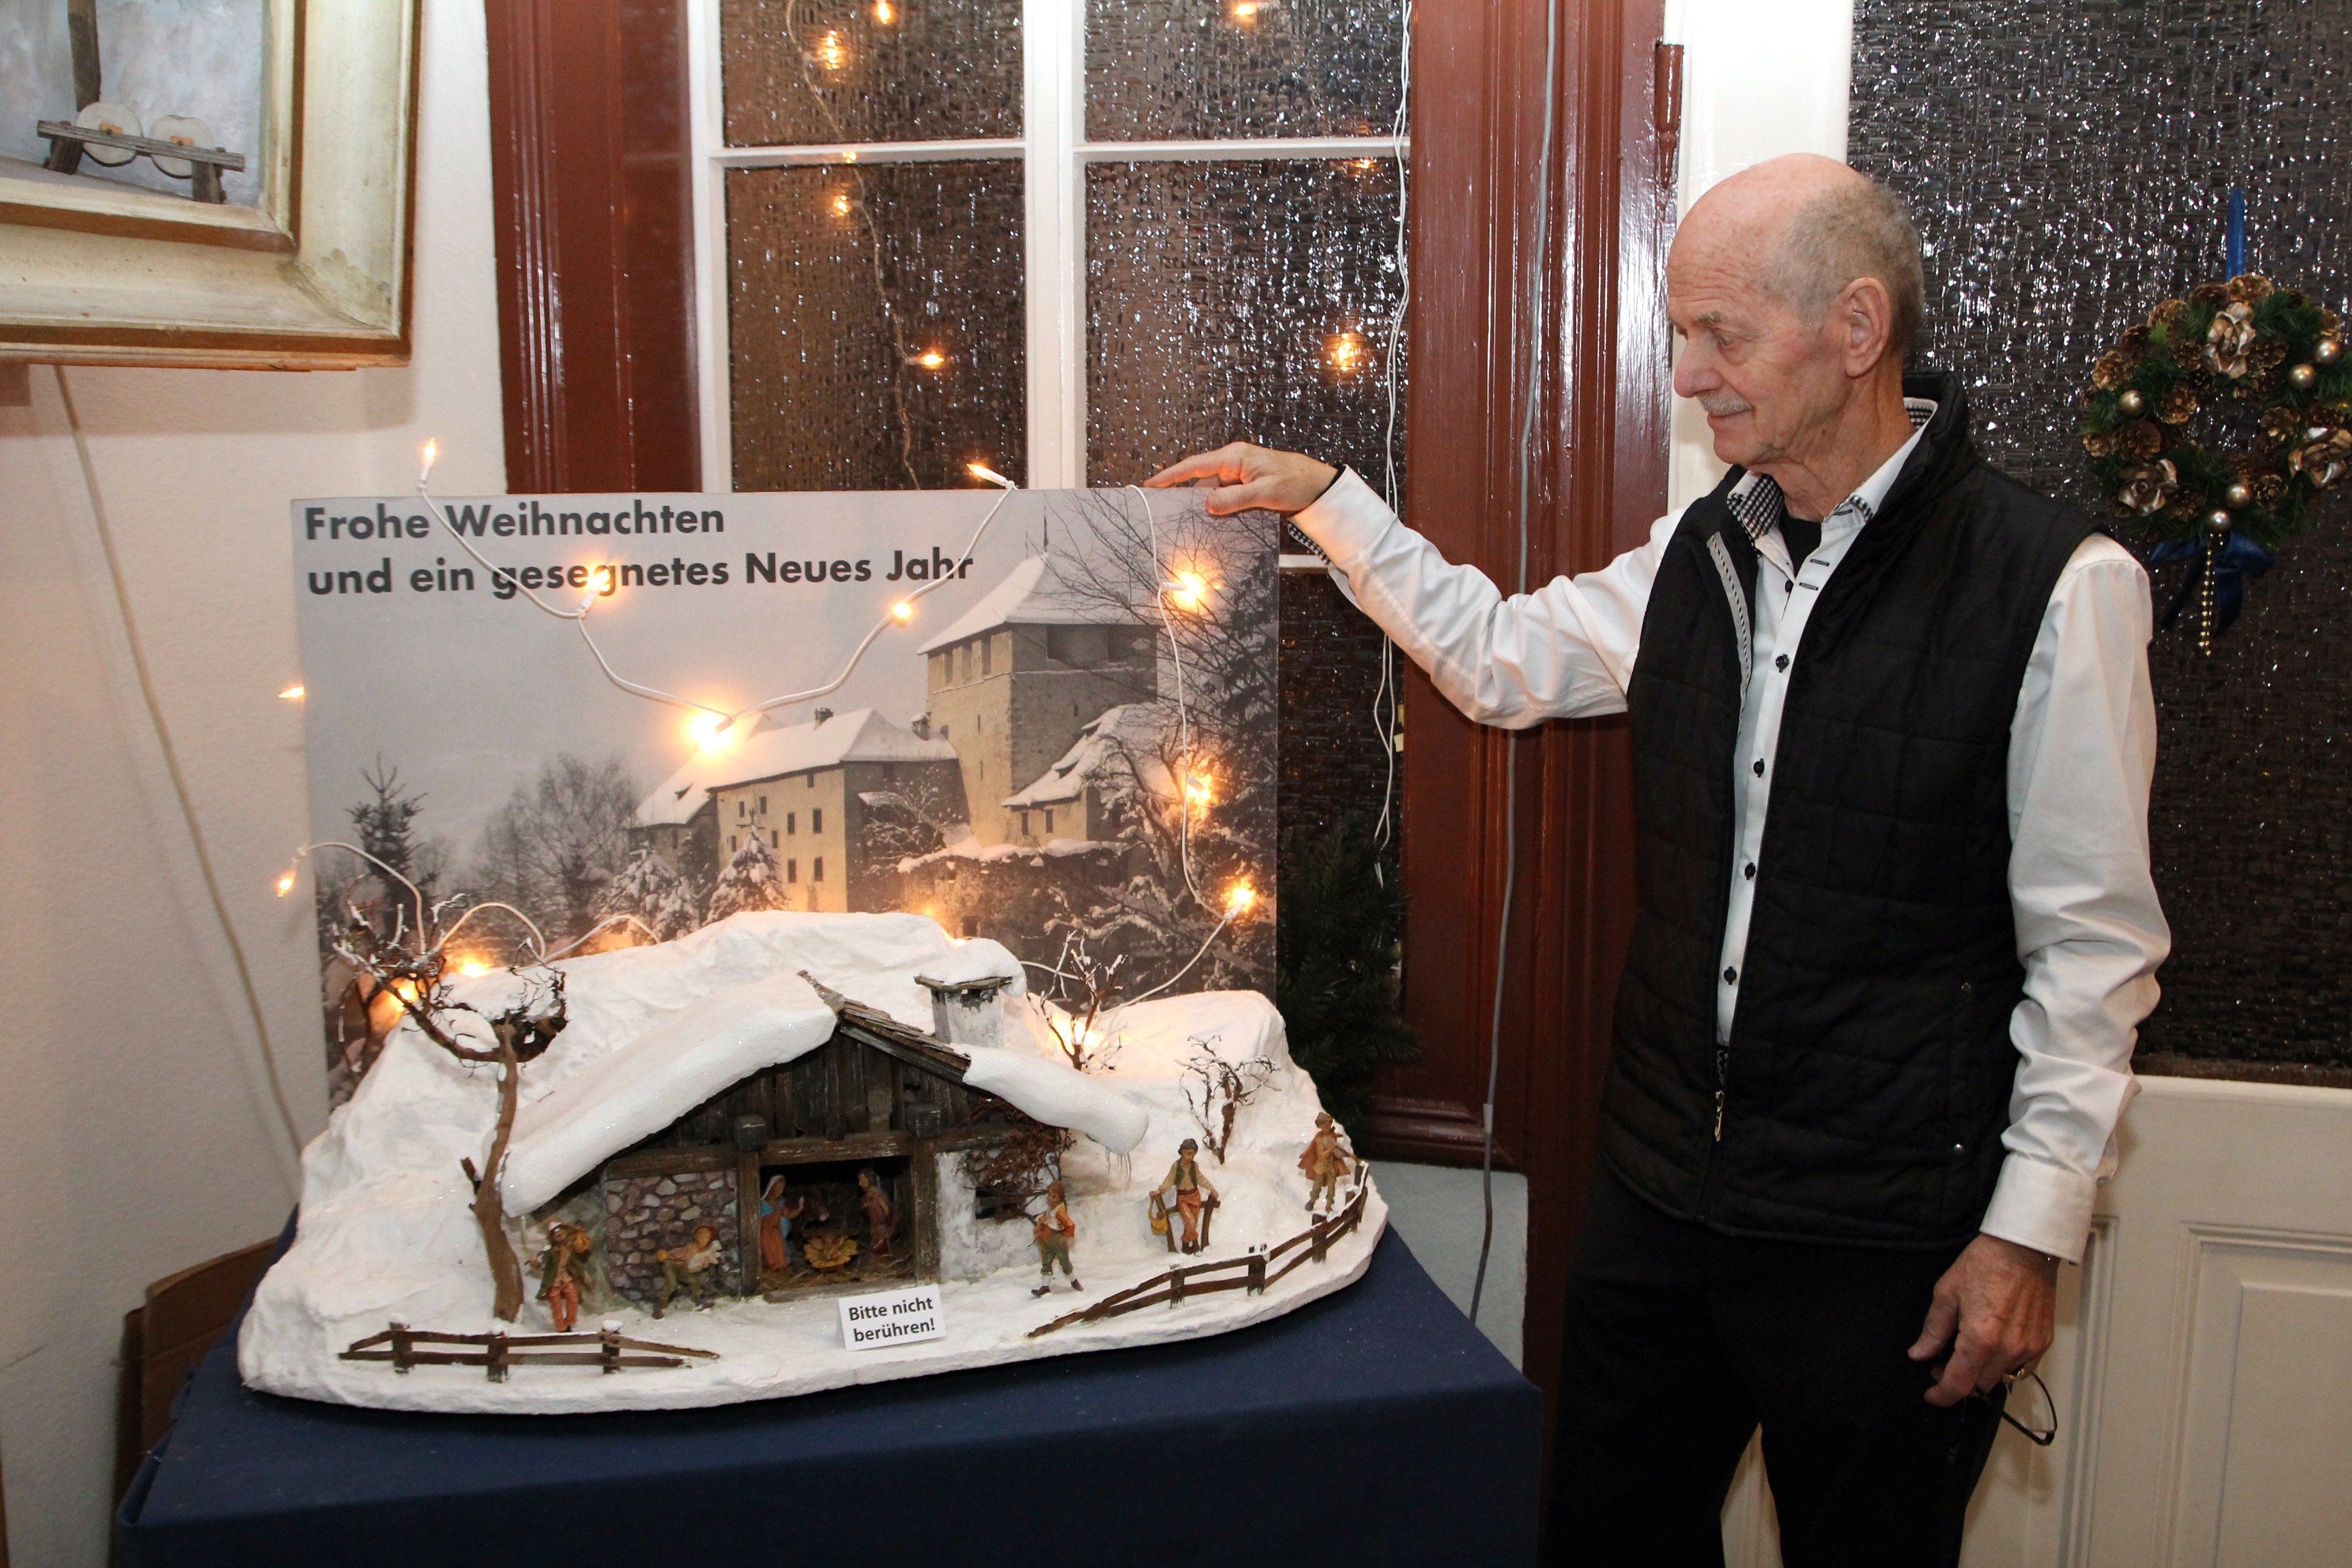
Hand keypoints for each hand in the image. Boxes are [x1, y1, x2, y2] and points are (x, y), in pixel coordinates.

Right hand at [1145, 442, 1337, 515]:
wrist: (1318, 486)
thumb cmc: (1296, 481)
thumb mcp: (1265, 492)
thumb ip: (1235, 498)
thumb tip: (1208, 505)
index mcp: (1234, 457)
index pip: (1195, 465)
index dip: (1171, 476)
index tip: (1151, 484)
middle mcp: (1233, 463)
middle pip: (1202, 482)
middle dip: (1192, 500)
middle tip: (1178, 517)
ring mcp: (1238, 475)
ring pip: (1214, 494)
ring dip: (1212, 509)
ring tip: (1208, 526)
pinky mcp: (1245, 487)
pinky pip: (1226, 499)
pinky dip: (1223, 510)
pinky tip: (1223, 523)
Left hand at [1908, 1234, 2058, 1406]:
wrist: (2024, 1248)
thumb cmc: (1984, 1264)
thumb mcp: (1947, 1293)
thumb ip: (1933, 1330)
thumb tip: (1919, 1354)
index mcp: (1980, 1339)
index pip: (1959, 1384)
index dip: (1942, 1396)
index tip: (1931, 1396)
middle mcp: (2007, 1350)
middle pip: (1979, 1386)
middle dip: (1959, 1381)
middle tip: (1942, 1364)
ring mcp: (2029, 1348)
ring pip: (2001, 1379)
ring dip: (1982, 1374)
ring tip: (1967, 1353)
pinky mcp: (2043, 1342)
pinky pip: (2022, 1369)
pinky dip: (2004, 1366)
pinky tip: (1993, 1349)